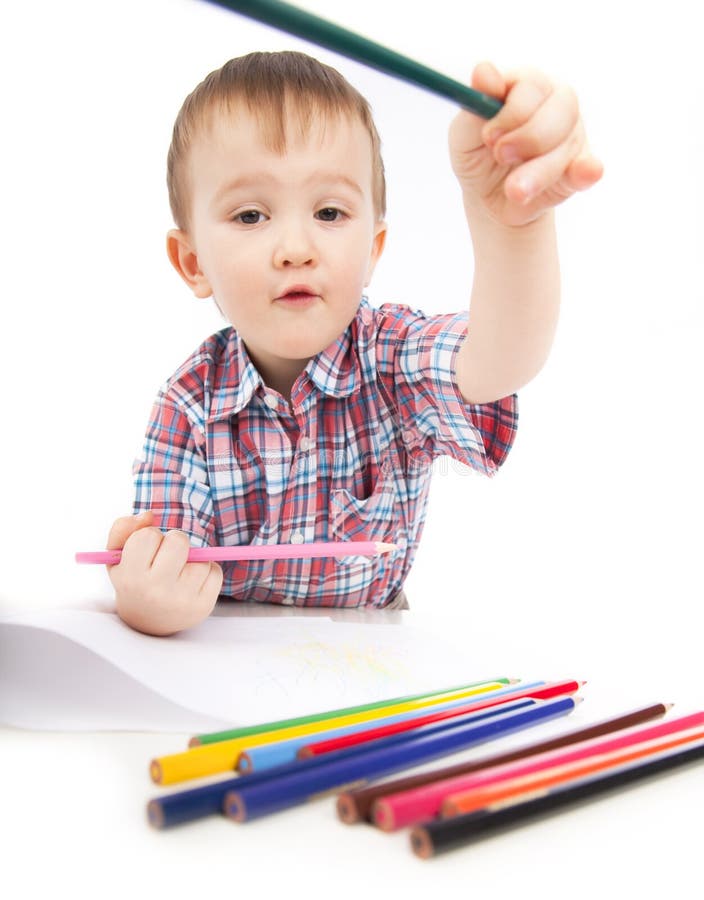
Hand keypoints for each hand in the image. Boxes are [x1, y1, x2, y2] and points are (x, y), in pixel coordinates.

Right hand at [106, 510, 222, 635]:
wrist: (147, 622)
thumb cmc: (134, 579)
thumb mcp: (117, 556)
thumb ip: (123, 528)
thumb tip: (149, 515)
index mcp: (131, 577)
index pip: (148, 535)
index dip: (150, 537)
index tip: (147, 551)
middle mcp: (155, 591)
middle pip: (179, 541)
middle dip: (175, 542)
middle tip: (167, 557)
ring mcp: (181, 600)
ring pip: (200, 557)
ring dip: (193, 559)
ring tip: (179, 572)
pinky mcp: (203, 606)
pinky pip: (215, 572)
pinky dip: (207, 572)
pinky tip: (192, 582)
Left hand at [449, 62, 602, 226]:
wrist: (487, 199)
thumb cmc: (476, 156)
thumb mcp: (464, 132)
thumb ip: (474, 103)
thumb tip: (483, 71)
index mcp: (527, 86)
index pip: (533, 86)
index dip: (513, 113)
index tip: (489, 137)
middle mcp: (556, 104)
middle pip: (561, 108)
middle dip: (529, 138)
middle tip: (502, 156)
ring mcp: (572, 135)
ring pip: (567, 145)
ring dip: (538, 172)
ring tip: (513, 190)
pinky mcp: (579, 169)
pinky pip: (589, 167)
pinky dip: (587, 170)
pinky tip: (586, 172)